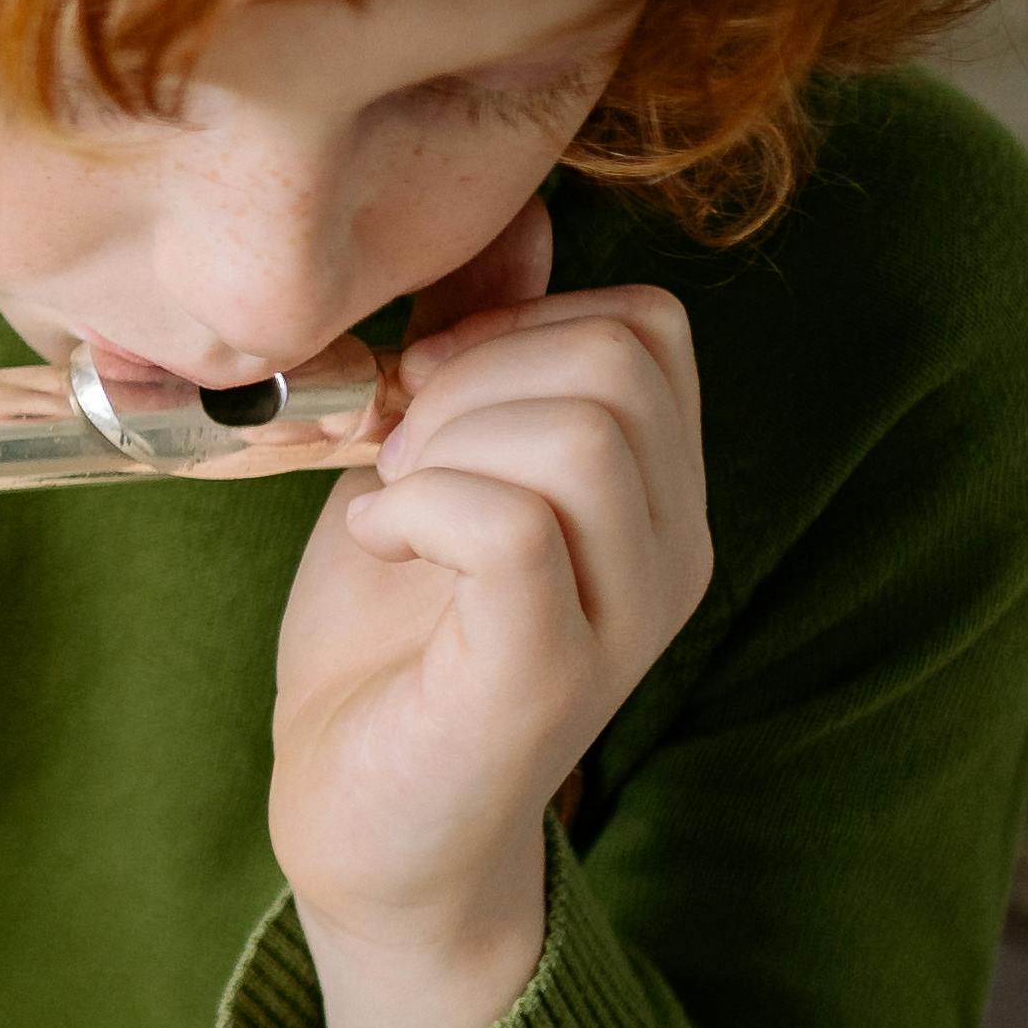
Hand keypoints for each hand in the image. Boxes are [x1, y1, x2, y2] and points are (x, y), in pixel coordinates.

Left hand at [267, 206, 709, 1027]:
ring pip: (578, 429)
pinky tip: (380, 545)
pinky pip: (515, 524)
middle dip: (474, 373)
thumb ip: (473, 343)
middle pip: (621, 357)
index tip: (423, 398)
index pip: (645, 324)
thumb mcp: (424, 457)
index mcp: (653, 488)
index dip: (514, 326)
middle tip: (401, 455)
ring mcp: (622, 614)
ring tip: (395, 505)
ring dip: (445, 441)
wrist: (357, 815)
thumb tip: (516, 212)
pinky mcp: (550, 674)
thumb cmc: (387, 636)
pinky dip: (418, 507)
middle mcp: (670, 545)